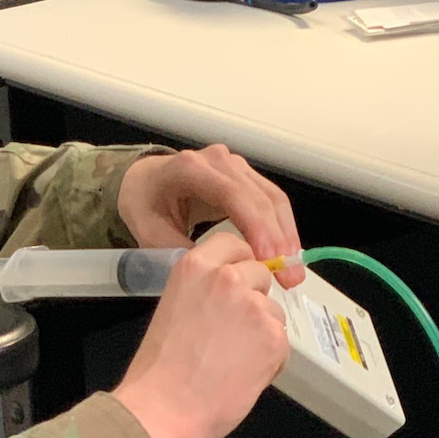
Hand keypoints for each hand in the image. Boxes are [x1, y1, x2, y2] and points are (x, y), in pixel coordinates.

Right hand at [113, 234, 289, 437]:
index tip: (238, 280)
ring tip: (233, 361)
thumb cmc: (160, 370)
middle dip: (253, 299)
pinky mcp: (274, 337)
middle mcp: (228, 277)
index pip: (234, 243)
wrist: (163, 412)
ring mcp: (254, 306)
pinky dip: (271, 361)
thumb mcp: (175, 306)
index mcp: (195, 266)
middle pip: (260, 274)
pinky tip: (243, 376)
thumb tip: (233, 293)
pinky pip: (283, 344)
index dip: (240, 263)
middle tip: (231, 333)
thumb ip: (205, 290)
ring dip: (263, 332)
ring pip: (273, 311)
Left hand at [118, 145, 303, 287]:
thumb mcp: (149, 233)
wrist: (145, 181)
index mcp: (191, 169)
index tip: (268, 259)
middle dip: (278, 238)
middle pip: (259, 197)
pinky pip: (271, 199)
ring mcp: (236, 166)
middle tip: (289, 276)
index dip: (254, 225)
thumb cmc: (146, 205)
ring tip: (293, 271)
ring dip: (287, 235)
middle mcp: (219, 161)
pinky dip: (282, 227)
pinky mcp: (246, 176)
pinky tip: (287, 253)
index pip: (232, 194)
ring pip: (273, 197)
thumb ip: (179, 252)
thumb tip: (216, 271)